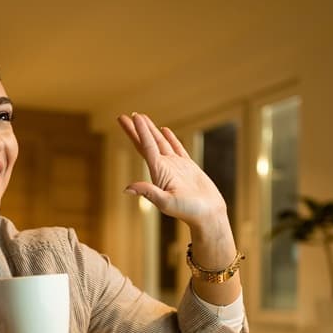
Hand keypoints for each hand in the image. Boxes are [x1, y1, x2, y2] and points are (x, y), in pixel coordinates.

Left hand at [117, 112, 228, 235]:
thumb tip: (127, 189)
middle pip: (147, 143)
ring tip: (142, 117)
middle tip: (125, 116)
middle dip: (137, 129)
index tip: (129, 118)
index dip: (137, 132)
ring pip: (161, 142)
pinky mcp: (188, 167)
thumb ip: (148, 193)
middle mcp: (164, 167)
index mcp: (158, 172)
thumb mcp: (166, 202)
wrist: (208, 215)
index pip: (145, 147)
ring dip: (151, 130)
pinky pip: (177, 148)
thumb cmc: (189, 211)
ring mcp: (176, 166)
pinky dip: (170, 138)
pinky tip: (164, 130)